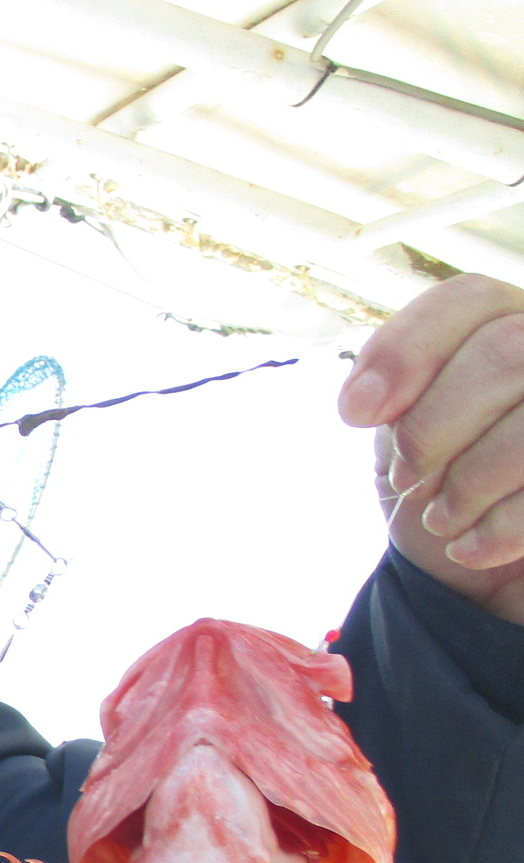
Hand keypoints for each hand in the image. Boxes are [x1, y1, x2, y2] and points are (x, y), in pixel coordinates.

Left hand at [340, 274, 523, 625]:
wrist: (490, 563)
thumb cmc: (446, 478)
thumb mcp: (408, 429)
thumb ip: (396, 393)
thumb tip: (366, 402)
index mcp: (514, 322)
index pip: (468, 299)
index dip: (405, 351)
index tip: (354, 415)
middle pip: (505, 352)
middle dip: (433, 427)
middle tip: (407, 478)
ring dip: (468, 483)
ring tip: (440, 519)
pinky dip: (499, 527)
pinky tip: (470, 548)